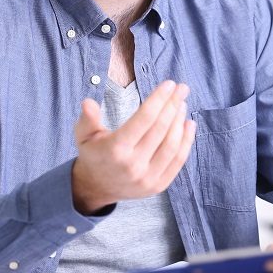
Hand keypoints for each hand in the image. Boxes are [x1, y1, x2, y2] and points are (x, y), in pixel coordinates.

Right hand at [71, 80, 195, 212]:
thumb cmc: (94, 154)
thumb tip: (88, 103)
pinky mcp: (158, 186)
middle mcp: (133, 165)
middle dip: (173, 105)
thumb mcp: (84, 135)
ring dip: (180, 121)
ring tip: (183, 104)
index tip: (169, 84)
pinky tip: (189, 124)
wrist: (96, 187)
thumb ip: (87, 119)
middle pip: (160, 129)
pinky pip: (178, 161)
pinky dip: (186, 141)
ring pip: (171, 145)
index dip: (159, 99)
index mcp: (115, 149)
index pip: (144, 119)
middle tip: (182, 89)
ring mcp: (147, 178)